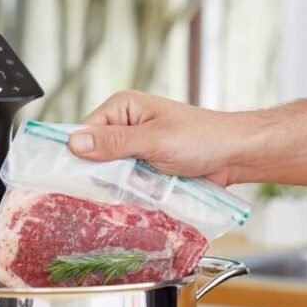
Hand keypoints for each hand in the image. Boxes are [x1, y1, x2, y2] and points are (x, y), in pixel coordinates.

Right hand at [66, 90, 243, 185]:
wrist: (233, 156)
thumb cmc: (200, 139)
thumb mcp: (153, 140)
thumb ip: (114, 143)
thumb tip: (74, 143)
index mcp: (123, 107)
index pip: (85, 131)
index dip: (78, 154)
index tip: (73, 177)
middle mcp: (125, 126)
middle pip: (94, 155)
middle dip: (100, 173)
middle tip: (107, 188)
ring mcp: (135, 149)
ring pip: (110, 173)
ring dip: (117, 185)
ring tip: (127, 192)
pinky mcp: (144, 168)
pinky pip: (126, 182)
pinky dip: (130, 192)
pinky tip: (135, 198)